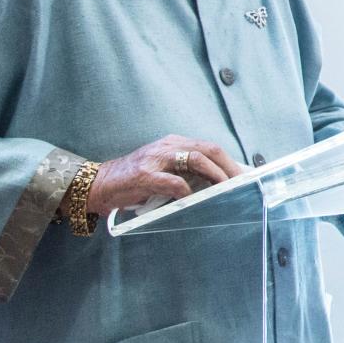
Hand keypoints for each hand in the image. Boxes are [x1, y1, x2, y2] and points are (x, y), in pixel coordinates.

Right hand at [86, 136, 238, 216]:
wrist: (99, 185)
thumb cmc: (134, 181)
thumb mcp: (163, 170)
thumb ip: (185, 173)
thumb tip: (216, 185)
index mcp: (173, 144)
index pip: (208, 148)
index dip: (228, 161)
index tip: (244, 175)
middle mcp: (166, 146)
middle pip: (206, 149)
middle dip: (228, 166)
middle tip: (240, 183)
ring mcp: (155, 159)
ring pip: (194, 159)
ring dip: (214, 174)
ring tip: (225, 188)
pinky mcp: (144, 175)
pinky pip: (172, 181)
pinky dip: (186, 189)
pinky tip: (193, 198)